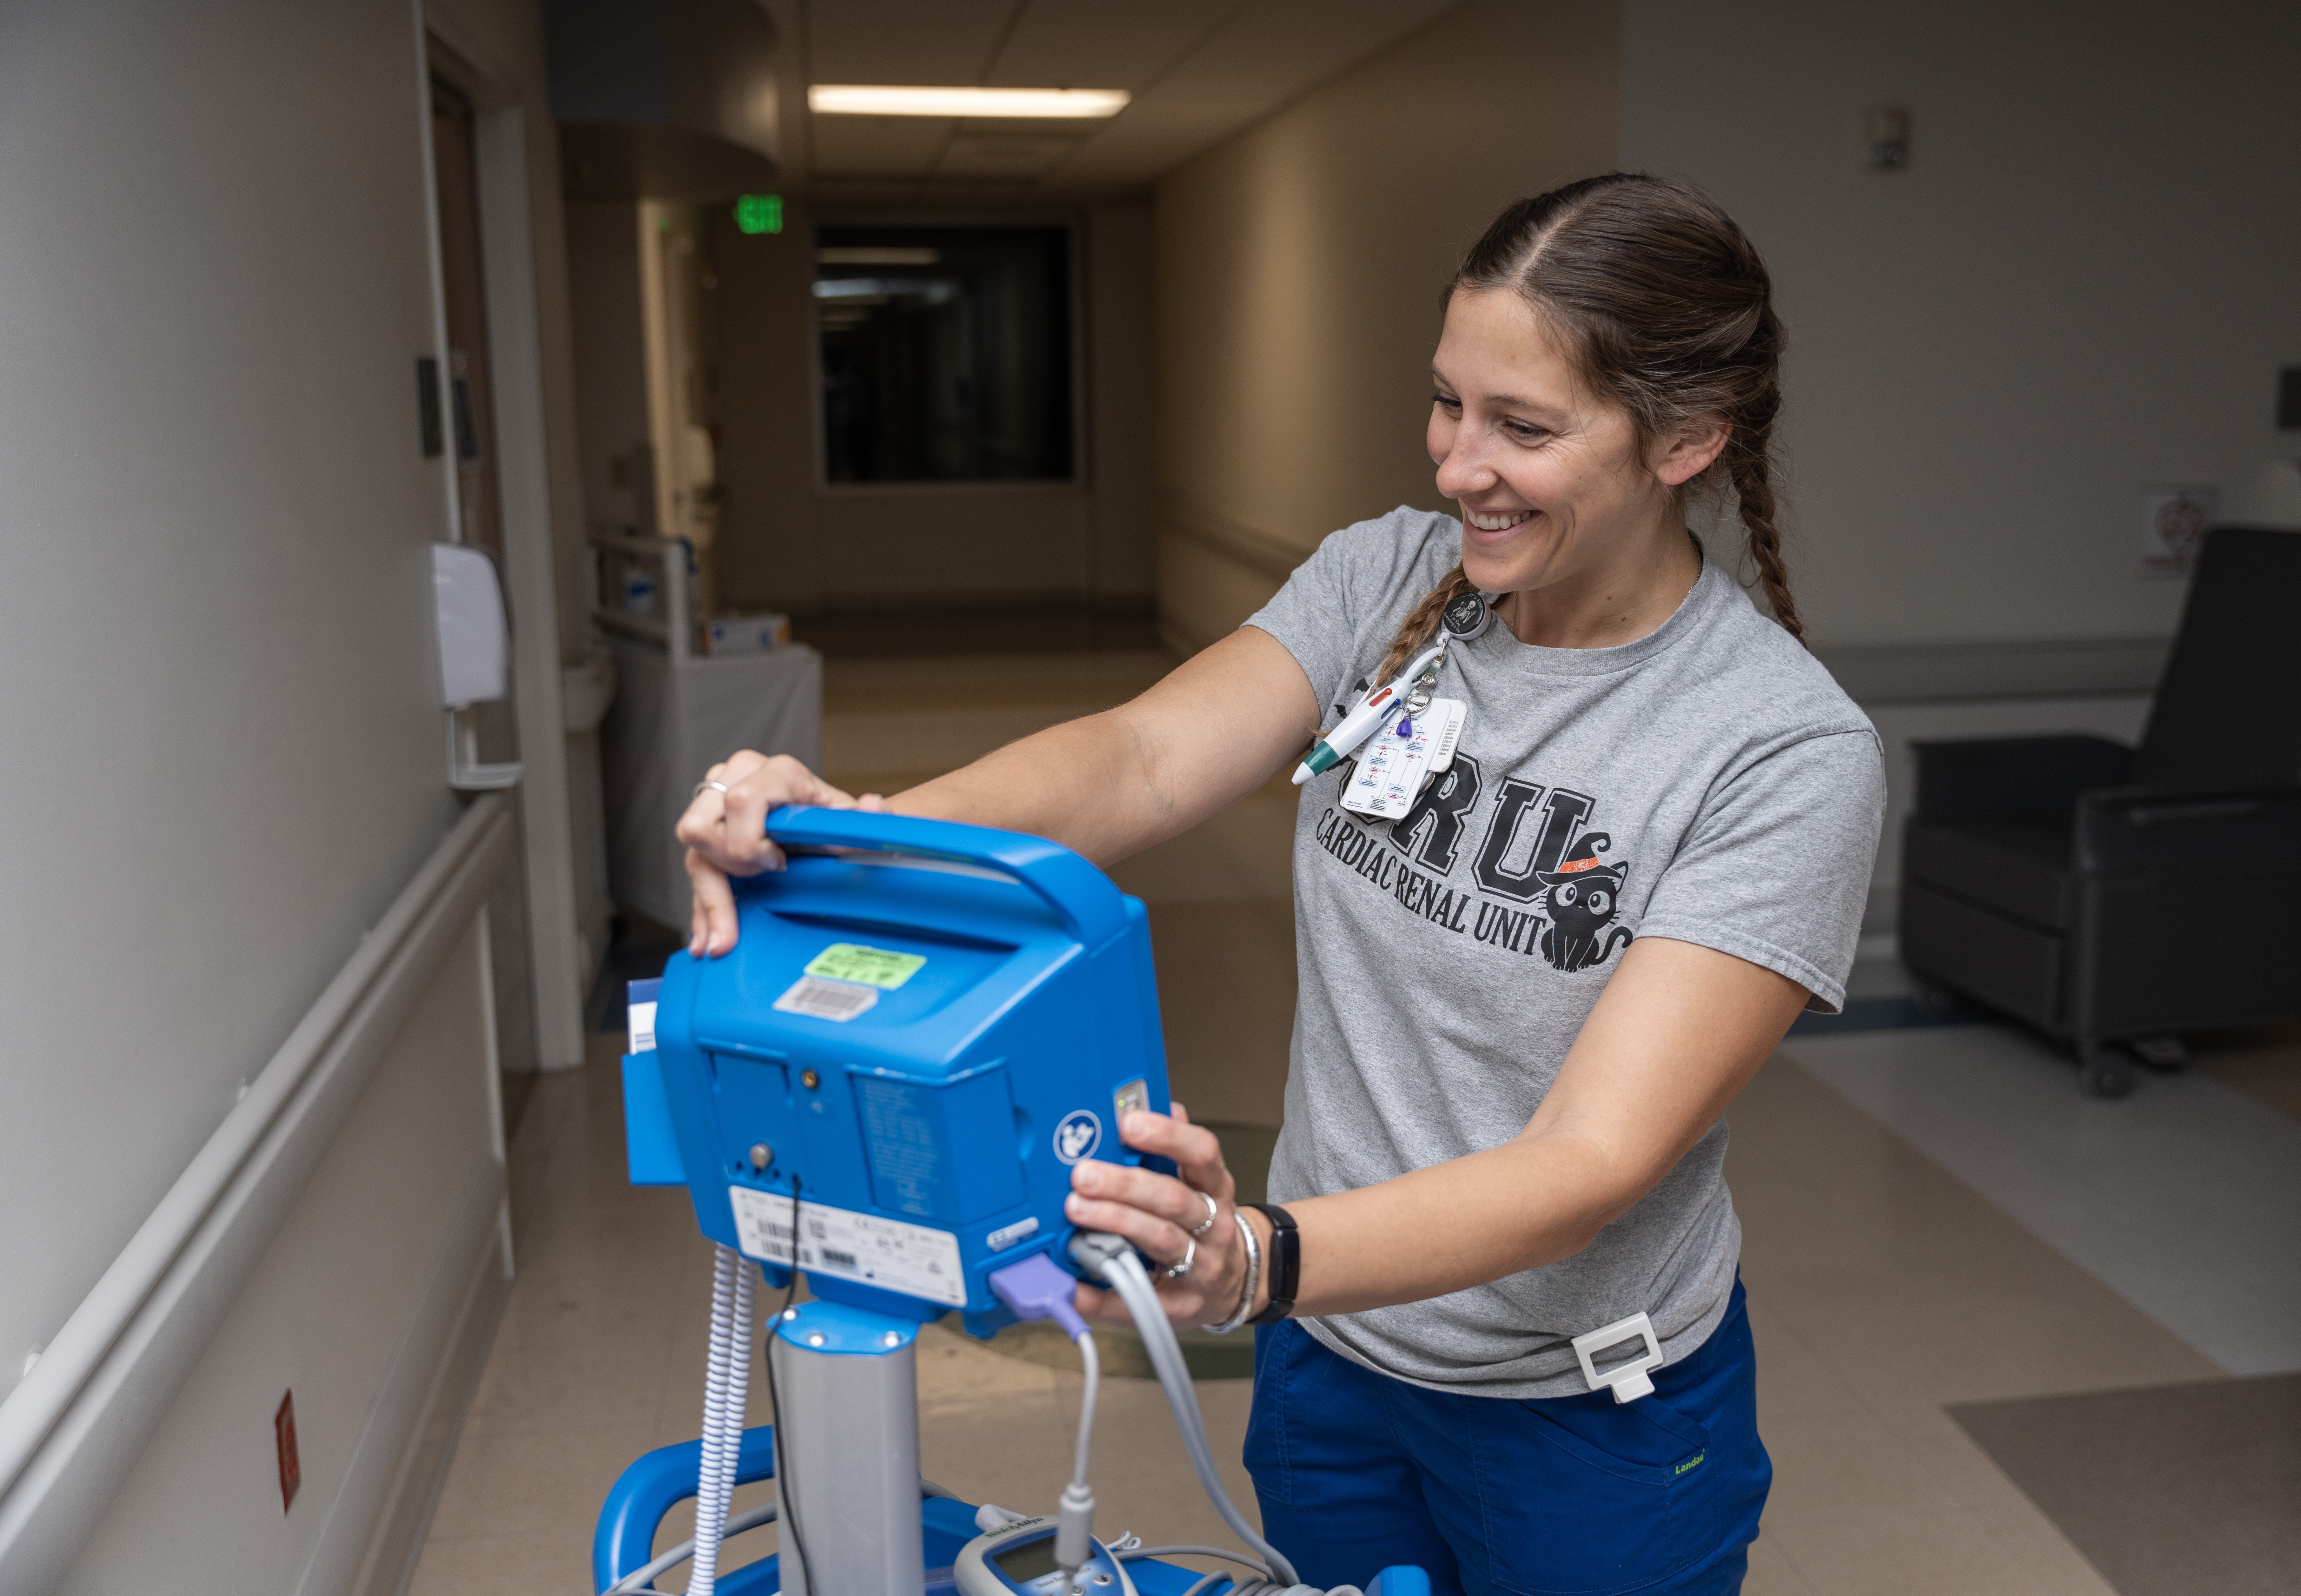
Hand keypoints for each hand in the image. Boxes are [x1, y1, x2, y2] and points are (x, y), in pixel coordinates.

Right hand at [674, 751, 884, 957]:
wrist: (824, 824)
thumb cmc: (835, 822)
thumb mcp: (854, 824)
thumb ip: (870, 819)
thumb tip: (873, 805)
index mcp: (776, 772)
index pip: (742, 801)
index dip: (753, 843)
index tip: (779, 865)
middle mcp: (737, 776)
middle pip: (702, 826)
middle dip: (732, 864)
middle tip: (767, 878)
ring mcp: (715, 799)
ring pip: (691, 847)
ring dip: (710, 895)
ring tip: (727, 937)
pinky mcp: (704, 827)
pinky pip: (691, 868)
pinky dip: (701, 909)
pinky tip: (707, 941)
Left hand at [1064, 1105, 1254, 1330]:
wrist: (1236, 1282)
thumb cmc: (1205, 1224)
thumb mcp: (1201, 1183)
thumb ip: (1177, 1148)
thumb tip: (1164, 1105)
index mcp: (1216, 1189)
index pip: (1202, 1155)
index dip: (1169, 1136)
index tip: (1129, 1123)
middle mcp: (1213, 1228)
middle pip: (1172, 1201)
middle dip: (1125, 1185)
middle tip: (1083, 1174)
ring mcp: (1199, 1269)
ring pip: (1159, 1241)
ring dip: (1115, 1223)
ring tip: (1076, 1210)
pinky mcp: (1179, 1307)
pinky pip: (1136, 1300)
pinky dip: (1101, 1293)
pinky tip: (1072, 1283)